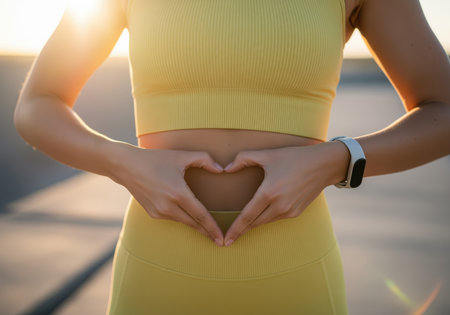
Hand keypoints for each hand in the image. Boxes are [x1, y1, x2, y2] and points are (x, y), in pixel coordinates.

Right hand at [108, 143, 224, 245]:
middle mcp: (168, 206)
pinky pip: (172, 218)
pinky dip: (182, 219)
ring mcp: (159, 212)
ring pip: (183, 222)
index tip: (222, 239)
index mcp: (178, 193)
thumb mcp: (181, 156)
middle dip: (207, 233)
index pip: (201, 215)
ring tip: (208, 231)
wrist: (126, 166)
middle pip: (193, 224)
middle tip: (220, 241)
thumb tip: (221, 170)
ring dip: (195, 226)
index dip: (213, 228)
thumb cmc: (155, 159)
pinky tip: (190, 219)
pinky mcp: (152, 213)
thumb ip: (204, 159)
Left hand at [222, 142, 348, 245]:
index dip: (235, 229)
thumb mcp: (267, 155)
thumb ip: (243, 159)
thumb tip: (226, 169)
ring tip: (241, 228)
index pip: (247, 216)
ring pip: (265, 222)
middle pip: (255, 223)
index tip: (226, 240)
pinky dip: (266, 218)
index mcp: (269, 193)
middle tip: (228, 238)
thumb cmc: (294, 157)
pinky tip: (259, 217)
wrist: (323, 165)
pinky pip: (276, 218)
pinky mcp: (296, 212)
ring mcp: (289, 211)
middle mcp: (279, 206)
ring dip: (253, 225)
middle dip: (241, 231)